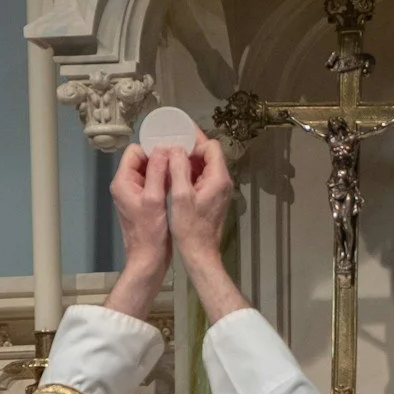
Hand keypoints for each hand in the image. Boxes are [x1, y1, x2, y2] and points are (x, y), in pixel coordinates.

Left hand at [104, 147, 178, 321]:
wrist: (149, 259)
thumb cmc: (150, 233)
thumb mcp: (154, 199)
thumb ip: (157, 172)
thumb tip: (163, 148)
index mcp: (123, 182)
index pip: (135, 152)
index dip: (152, 149)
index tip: (171, 151)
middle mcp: (127, 185)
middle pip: (144, 159)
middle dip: (161, 157)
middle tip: (181, 157)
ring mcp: (136, 194)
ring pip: (151, 171)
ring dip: (165, 168)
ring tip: (183, 167)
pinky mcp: (146, 202)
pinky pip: (156, 183)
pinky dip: (166, 179)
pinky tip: (180, 180)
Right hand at [171, 134, 234, 263]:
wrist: (200, 253)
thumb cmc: (190, 227)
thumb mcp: (180, 196)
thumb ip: (179, 169)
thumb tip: (176, 148)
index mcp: (218, 178)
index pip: (211, 147)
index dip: (195, 141)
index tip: (177, 141)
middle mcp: (223, 181)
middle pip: (210, 154)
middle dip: (191, 148)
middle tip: (171, 144)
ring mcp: (219, 190)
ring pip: (206, 165)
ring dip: (189, 160)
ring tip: (170, 157)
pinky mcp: (214, 197)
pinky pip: (203, 177)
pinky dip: (191, 172)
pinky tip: (175, 174)